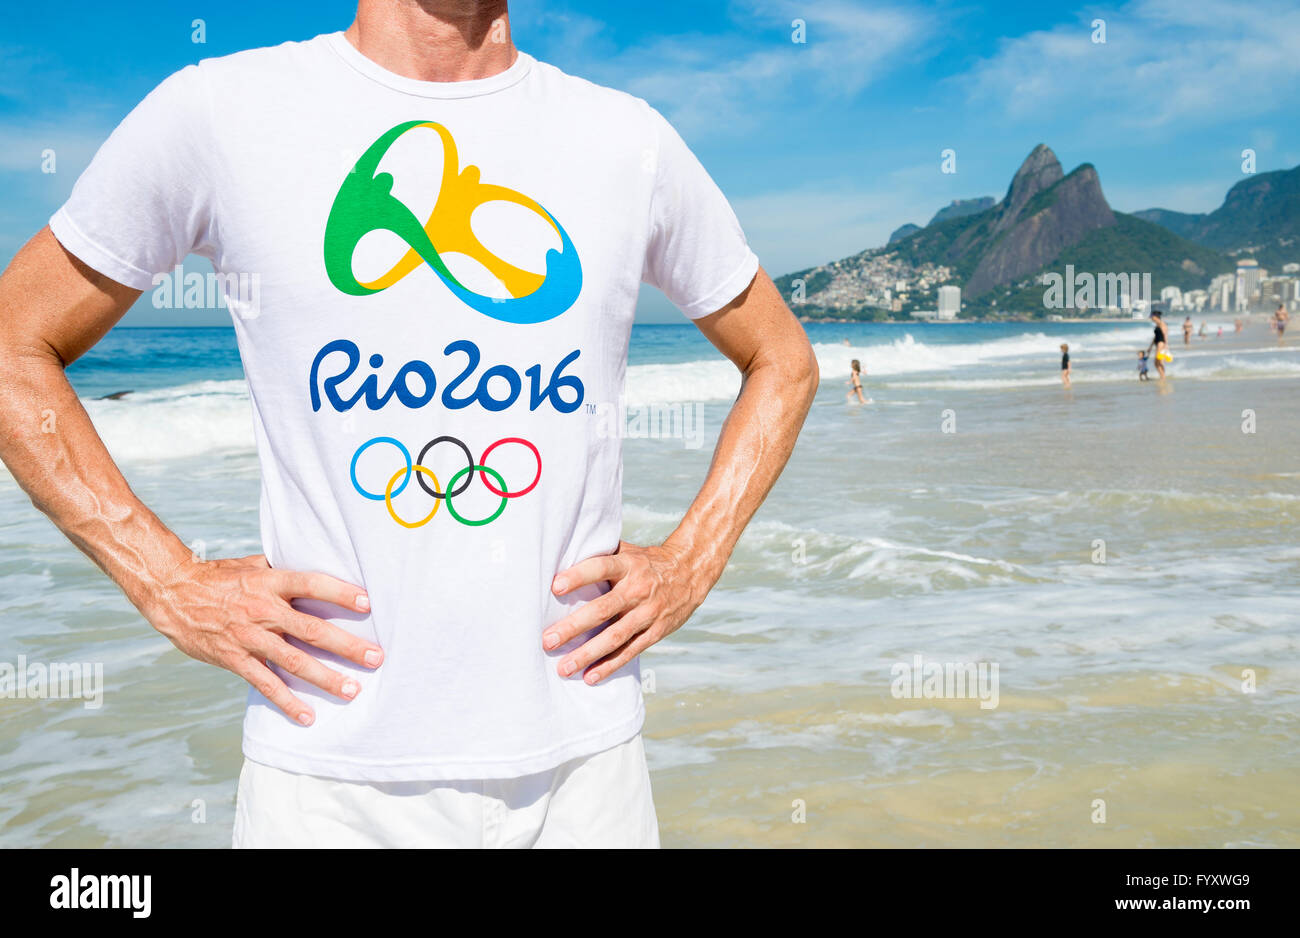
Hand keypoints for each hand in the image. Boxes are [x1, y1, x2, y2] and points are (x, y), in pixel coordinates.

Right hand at [142, 554, 379, 724]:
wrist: (172, 594)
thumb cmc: (219, 577)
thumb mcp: (253, 564)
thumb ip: (283, 570)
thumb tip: (320, 564)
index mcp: (269, 581)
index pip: (311, 584)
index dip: (339, 593)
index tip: (367, 603)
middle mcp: (262, 610)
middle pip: (311, 628)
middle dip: (346, 645)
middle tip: (375, 657)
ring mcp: (248, 636)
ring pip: (293, 660)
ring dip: (325, 677)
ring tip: (352, 690)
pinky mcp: (234, 659)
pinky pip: (265, 684)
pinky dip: (287, 702)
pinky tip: (307, 715)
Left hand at [543, 540, 709, 684]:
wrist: (689, 572)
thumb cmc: (646, 561)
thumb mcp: (628, 550)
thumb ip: (600, 553)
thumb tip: (562, 552)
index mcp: (628, 565)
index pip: (601, 568)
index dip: (579, 576)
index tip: (555, 586)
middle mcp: (637, 589)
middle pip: (603, 609)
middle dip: (574, 626)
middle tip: (548, 640)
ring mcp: (648, 613)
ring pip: (615, 636)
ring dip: (588, 653)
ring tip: (564, 667)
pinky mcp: (656, 632)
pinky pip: (630, 651)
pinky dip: (610, 665)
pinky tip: (590, 676)